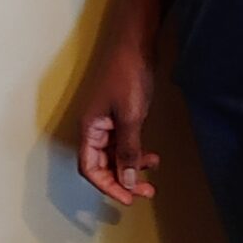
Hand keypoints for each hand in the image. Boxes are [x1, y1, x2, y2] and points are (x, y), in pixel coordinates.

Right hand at [75, 33, 161, 209]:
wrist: (135, 44)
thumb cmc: (127, 76)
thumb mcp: (130, 117)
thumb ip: (128, 151)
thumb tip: (126, 181)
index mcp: (90, 129)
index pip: (90, 168)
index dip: (107, 186)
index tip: (128, 198)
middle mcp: (95, 129)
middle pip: (103, 165)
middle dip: (123, 180)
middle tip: (146, 192)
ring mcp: (107, 123)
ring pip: (116, 156)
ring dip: (132, 168)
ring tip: (152, 174)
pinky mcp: (119, 116)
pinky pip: (124, 144)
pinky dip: (136, 153)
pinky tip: (151, 157)